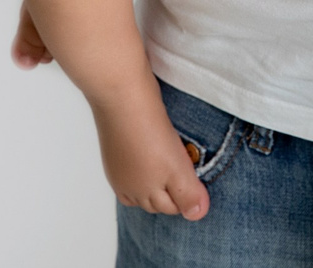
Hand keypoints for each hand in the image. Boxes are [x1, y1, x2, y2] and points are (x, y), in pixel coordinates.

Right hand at [96, 100, 210, 222]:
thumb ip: (187, 194)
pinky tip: (152, 150)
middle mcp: (127, 186)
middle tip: (188, 174)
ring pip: (140, 185)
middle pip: (154, 200)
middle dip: (172, 193)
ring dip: (156, 180)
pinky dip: (144, 165)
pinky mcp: (113, 148)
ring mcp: (117, 168)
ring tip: (171, 165)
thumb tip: (197, 215)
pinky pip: (131, 166)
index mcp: (143, 194)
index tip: (199, 181)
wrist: (122, 98)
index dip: (187, 198)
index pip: (170, 208)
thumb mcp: (177, 169)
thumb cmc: (151, 134)